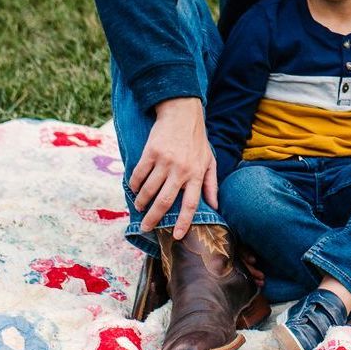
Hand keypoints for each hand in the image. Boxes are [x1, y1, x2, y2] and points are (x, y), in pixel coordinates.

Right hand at [130, 97, 218, 238]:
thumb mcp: (210, 161)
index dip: (184, 222)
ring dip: (142, 202)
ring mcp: (165, 161)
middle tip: (146, 228)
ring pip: (149, 190)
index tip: (177, 236)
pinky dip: (134, 185)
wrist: (182, 113)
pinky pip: (139, 175)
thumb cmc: (197, 140)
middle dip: (153, 219)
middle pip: (164, 201)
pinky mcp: (151, 152)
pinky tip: (134, 190)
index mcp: (196, 174)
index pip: (191, 204)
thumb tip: (216, 206)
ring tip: (140, 208)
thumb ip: (211, 184)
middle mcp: (181, 170)